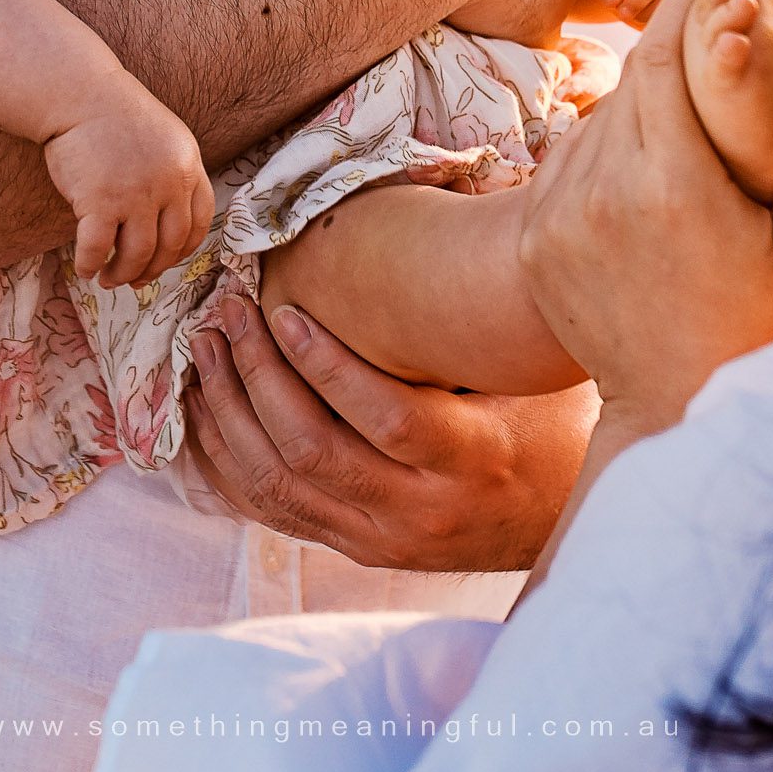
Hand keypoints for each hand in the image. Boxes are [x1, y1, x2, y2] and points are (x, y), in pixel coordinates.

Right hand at [45, 79, 214, 287]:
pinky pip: (97, 248)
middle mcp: (168, 182)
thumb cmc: (115, 116)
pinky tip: (85, 267)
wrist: (79, 93)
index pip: (198, 221)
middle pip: (170, 245)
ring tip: (109, 278)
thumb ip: (172, 174)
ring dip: (122, 274)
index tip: (166, 260)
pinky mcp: (99, 201)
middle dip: (152, 270)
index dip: (182, 249)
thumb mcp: (164, 138)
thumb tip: (166, 223)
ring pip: (137, 255)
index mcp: (188, 164)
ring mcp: (135, 193)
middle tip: (135, 280)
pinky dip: (90, 264)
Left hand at [183, 294, 596, 568]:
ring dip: (231, 416)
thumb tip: (465, 223)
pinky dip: (229, 462)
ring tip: (206, 350)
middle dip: (258, 378)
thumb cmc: (558, 425)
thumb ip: (488, 324)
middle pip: (314, 452)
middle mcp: (421, 510)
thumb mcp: (541, 375)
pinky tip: (204, 414)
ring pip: (281, 487)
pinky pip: (275, 512)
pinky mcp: (359, 548)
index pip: (389, 418)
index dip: (329, 366)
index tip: (285, 310)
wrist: (568, 525)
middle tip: (227, 316)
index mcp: (474, 457)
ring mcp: (383, 538)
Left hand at [517, 0, 772, 430]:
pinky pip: (574, 158)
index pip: (668, 51)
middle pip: (633, 77)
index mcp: (672, 186)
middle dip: (678, 44)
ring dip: (645, 101)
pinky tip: (655, 172)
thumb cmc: (767, 321)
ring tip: (694, 121)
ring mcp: (555, 215)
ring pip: (602, 116)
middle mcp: (599, 192)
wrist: (678, 411)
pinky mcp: (533, 235)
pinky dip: (612, 147)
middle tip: (720, 18)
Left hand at [581, 0, 694, 26]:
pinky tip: (648, 19)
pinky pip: (683, 23)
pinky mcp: (697, 2)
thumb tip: (614, 0)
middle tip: (625, 12)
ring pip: (682, 12)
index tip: (622, 13)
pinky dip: (663, 28)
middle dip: (646, 12)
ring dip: (654, 21)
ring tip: (635, 11)